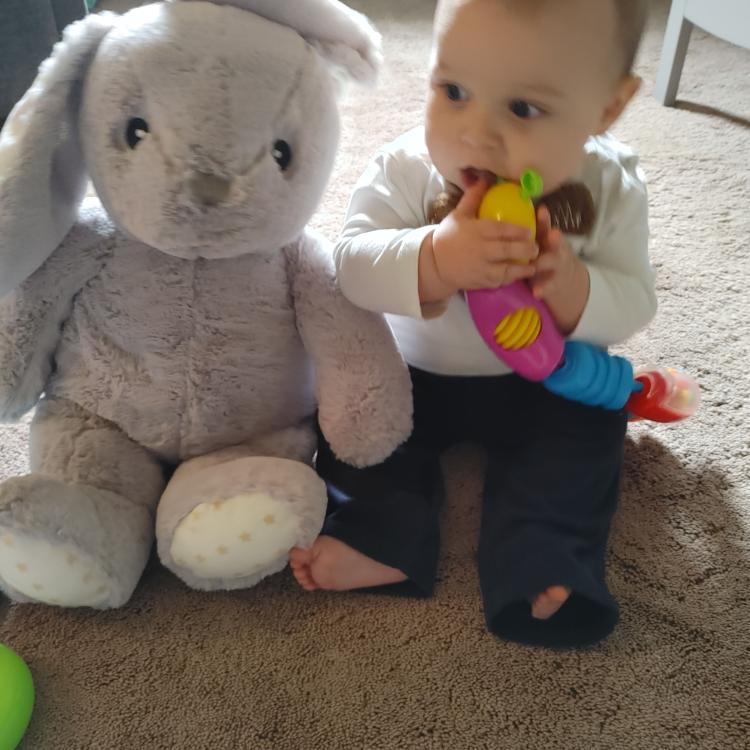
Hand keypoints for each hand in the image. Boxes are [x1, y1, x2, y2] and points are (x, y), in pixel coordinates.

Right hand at [420, 179, 537, 302]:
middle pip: (506, 250)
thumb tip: (484, 178)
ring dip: (522, 268)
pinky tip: (520, 275)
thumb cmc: (448, 236)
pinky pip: (499, 281)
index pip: (500, 230)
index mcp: (476, 231)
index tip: (530, 230)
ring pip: (505, 269)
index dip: (517, 231)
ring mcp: (480, 268)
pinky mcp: (480, 281)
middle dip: (525, 249)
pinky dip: (511, 278)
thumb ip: (473, 198)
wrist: (434, 262)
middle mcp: (480, 250)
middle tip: (536, 248)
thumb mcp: (458, 214)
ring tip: (533, 265)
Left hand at [531, 205, 589, 333]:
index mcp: (546, 238)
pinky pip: (549, 286)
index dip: (544, 219)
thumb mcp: (537, 243)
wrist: (562, 279)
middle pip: (555, 242)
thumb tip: (498, 218)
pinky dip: (543, 289)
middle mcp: (554, 249)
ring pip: (553, 262)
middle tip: (552, 235)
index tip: (541, 211)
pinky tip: (537, 292)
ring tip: (536, 265)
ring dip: (545, 263)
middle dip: (554, 239)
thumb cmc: (541, 256)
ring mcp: (556, 266)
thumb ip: (523, 234)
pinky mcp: (555, 283)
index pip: (545, 226)